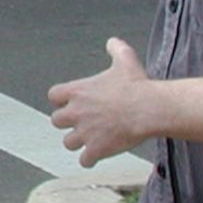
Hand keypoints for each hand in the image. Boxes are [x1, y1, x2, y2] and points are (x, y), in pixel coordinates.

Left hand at [47, 38, 154, 167]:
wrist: (148, 108)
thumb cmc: (137, 85)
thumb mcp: (125, 58)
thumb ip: (115, 48)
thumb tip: (112, 42)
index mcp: (77, 91)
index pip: (53, 96)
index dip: (62, 100)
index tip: (72, 102)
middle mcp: (76, 113)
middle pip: (56, 121)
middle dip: (68, 122)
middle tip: (82, 122)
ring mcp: (84, 133)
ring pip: (68, 143)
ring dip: (77, 142)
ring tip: (90, 139)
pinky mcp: (96, 149)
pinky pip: (84, 160)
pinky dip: (89, 159)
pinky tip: (97, 156)